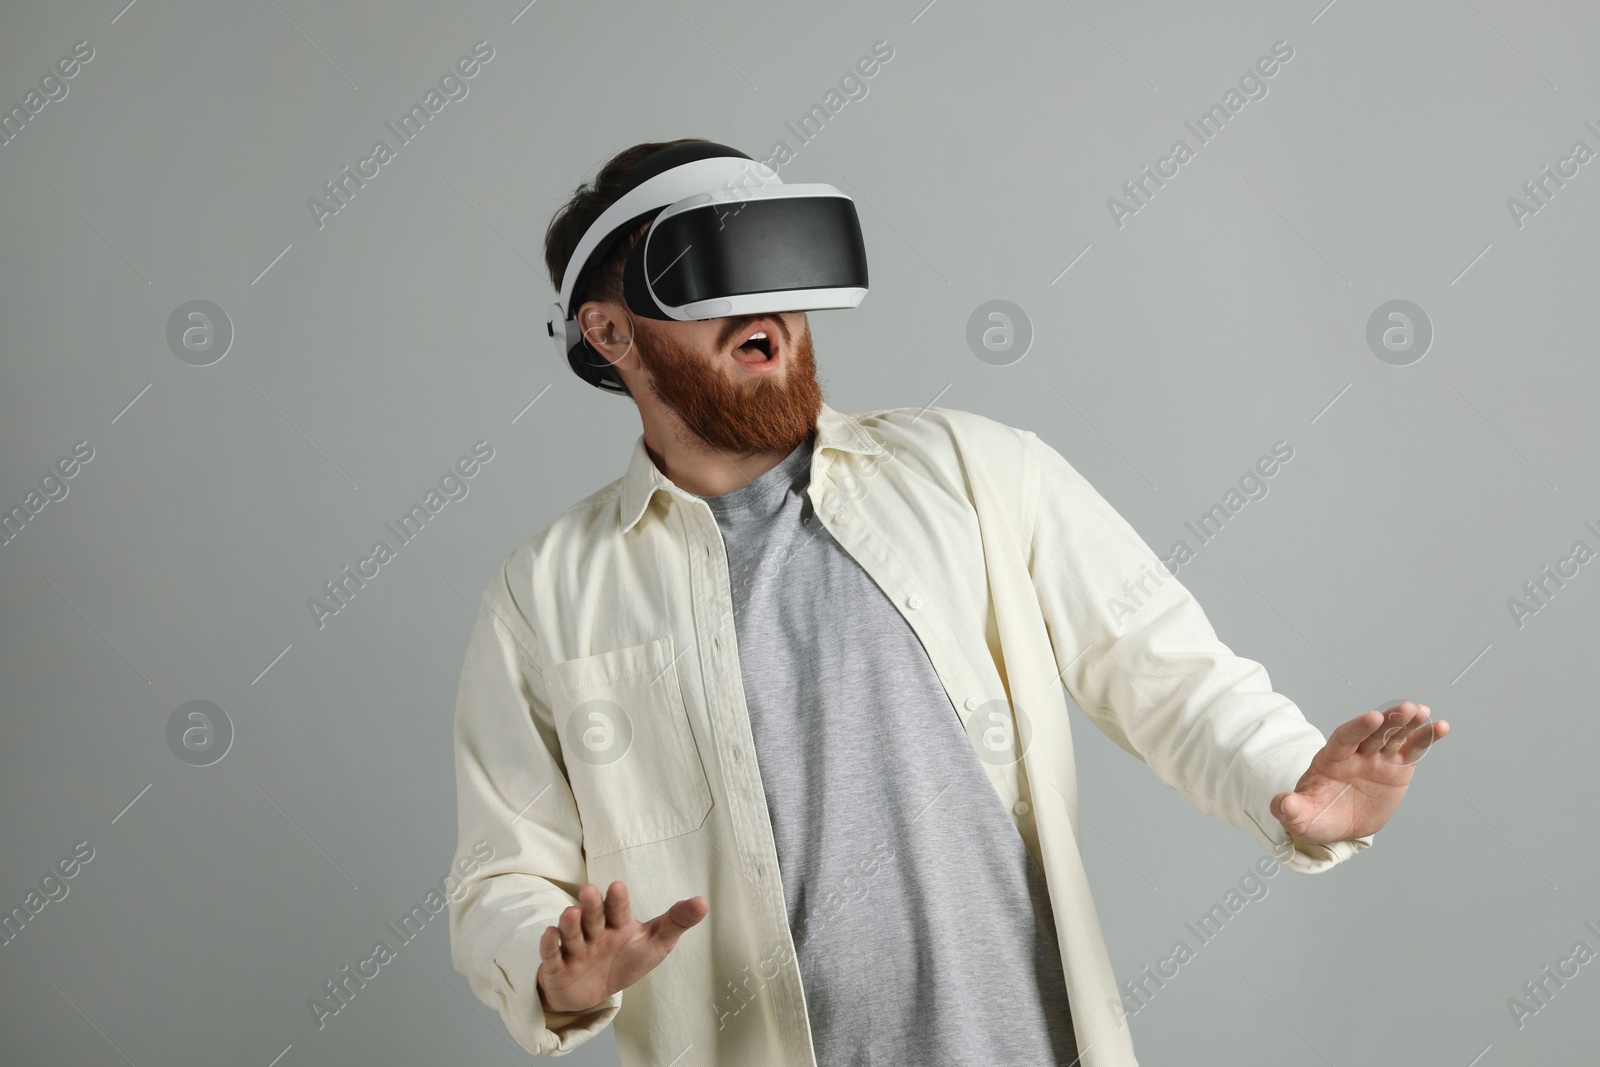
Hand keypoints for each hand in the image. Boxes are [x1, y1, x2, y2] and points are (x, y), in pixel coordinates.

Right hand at [535, 880, 707, 1013]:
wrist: (593, 992)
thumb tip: (703, 902)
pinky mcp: (558, 968)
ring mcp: (575, 949)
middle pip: (592, 916)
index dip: (617, 900)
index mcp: (617, 924)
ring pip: (571, 934)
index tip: (618, 886)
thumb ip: (676, 922)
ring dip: (570, 924)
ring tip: (571, 913)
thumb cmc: (625, 960)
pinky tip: (550, 935)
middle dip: (591, 905)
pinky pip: (552, 956)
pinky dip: (549, 946)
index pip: (617, 909)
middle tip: (590, 891)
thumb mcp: (656, 943)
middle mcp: (595, 932)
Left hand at [1270, 700, 1448, 844]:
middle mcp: (1355, 753)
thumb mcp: (1299, 817)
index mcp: (1330, 759)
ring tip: (1423, 712)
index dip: (1358, 727)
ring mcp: (1377, 759)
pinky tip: (1440, 727)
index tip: (1373, 717)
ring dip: (1408, 723)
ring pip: (1394, 736)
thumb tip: (1282, 803)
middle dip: (1388, 720)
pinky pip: (1412, 751)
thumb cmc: (1315, 817)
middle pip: (1372, 732)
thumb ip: (1290, 809)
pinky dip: (1426, 739)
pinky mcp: (1396, 768)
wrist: (1336, 825)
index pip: (1343, 738)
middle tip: (1406, 709)